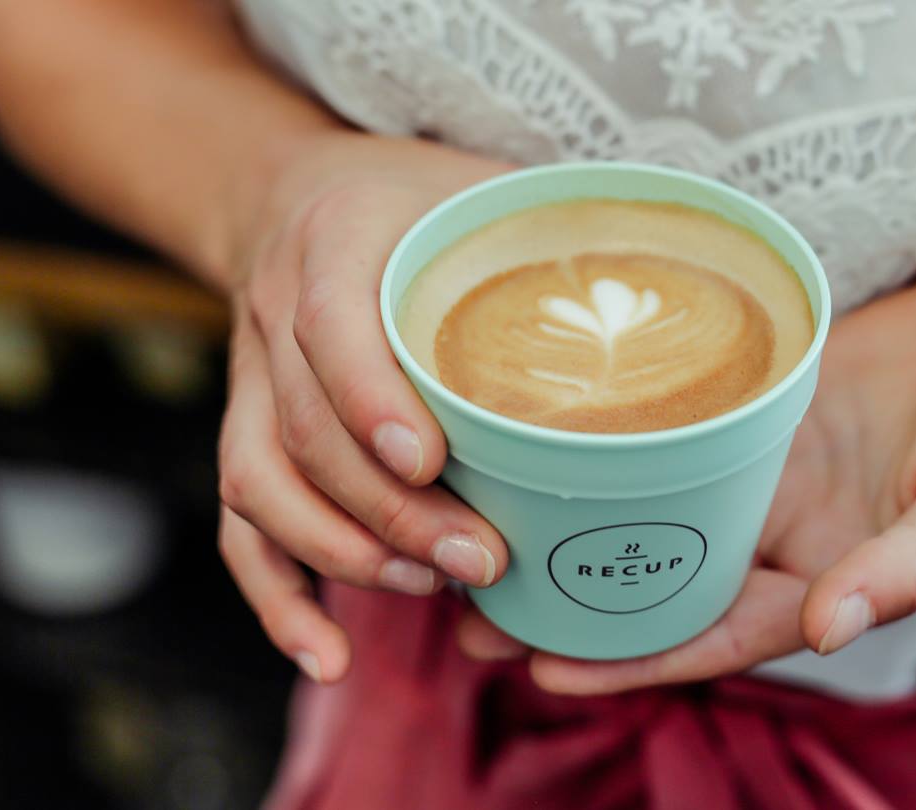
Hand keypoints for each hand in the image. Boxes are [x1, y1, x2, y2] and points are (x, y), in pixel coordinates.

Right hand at [215, 134, 515, 681]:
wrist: (302, 192)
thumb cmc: (423, 199)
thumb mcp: (481, 186)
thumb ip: (552, 229)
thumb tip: (676, 285)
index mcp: (336, 241)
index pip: (332, 326)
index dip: (373, 400)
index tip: (432, 462)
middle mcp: (275, 312)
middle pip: (306, 431)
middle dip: (390, 511)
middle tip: (481, 558)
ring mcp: (250, 380)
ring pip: (261, 485)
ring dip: (343, 552)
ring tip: (429, 587)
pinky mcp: (246, 432)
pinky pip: (239, 528)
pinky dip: (278, 599)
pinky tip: (328, 658)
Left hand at [460, 263, 915, 692]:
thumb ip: (914, 564)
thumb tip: (831, 626)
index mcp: (837, 577)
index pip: (721, 635)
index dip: (639, 660)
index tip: (547, 667)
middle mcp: (789, 533)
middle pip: (666, 583)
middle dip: (575, 607)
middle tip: (469, 614)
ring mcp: (769, 469)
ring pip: (655, 510)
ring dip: (576, 528)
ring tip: (479, 534)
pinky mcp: (761, 406)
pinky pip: (677, 429)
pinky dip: (618, 443)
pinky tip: (548, 434)